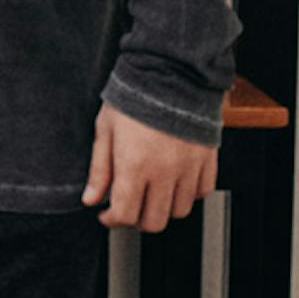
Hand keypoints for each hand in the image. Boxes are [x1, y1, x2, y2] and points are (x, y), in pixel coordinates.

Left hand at [82, 105, 218, 231]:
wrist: (170, 76)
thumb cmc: (134, 100)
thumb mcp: (105, 131)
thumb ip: (99, 169)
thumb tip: (91, 198)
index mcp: (134, 166)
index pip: (125, 214)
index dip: (112, 220)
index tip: (106, 215)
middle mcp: (164, 173)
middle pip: (154, 221)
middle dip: (136, 220)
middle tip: (127, 207)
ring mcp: (189, 169)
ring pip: (180, 212)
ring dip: (163, 209)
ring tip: (150, 194)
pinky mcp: (207, 162)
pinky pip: (202, 193)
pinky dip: (188, 195)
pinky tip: (173, 183)